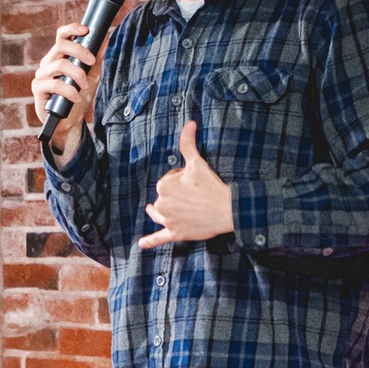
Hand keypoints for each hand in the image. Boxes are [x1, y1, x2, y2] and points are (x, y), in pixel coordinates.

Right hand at [30, 22, 99, 160]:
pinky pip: (54, 84)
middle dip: (80, 51)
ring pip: (59, 64)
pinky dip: (69, 90)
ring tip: (85, 85)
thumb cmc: (79, 95)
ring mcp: (42, 75)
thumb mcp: (92, 75)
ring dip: (77, 74)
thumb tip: (105, 38)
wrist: (69, 121)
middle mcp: (48, 62)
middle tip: (92, 62)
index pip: (61, 35)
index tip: (87, 30)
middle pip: (61, 45)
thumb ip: (96, 58)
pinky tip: (76, 97)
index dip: (72, 28)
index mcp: (60, 55)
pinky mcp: (38, 89)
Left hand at [137, 122, 235, 248]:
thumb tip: (189, 122)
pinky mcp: (175, 234)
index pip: (168, 181)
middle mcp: (161, 204)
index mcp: (163, 186)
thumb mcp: (197, 161)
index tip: (194, 182)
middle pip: (164, 198)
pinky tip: (141, 244)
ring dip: (161, 212)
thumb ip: (188, 142)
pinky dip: (150, 242)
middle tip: (195, 195)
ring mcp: (167, 220)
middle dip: (176, 196)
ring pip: (159, 214)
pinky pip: (159, 238)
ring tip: (168, 210)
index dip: (181, 180)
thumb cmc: (211, 185)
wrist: (226, 209)